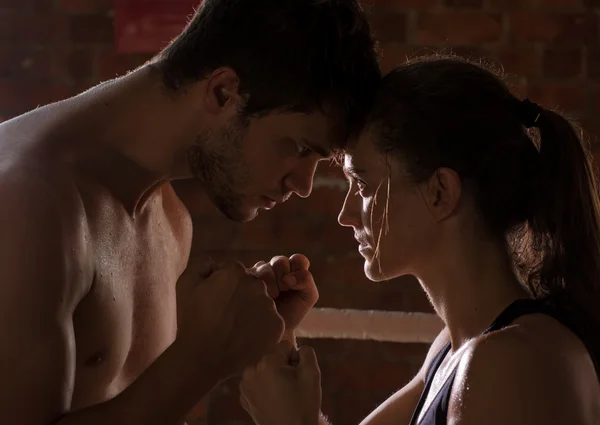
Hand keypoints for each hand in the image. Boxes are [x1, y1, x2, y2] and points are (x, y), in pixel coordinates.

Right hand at [176, 256, 284, 376]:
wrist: (203, 357)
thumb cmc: (192, 320)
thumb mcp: (186, 284)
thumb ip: (201, 264)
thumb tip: (215, 263)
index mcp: (235, 272)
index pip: (234, 271)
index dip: (223, 285)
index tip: (216, 301)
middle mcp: (257, 284)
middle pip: (251, 284)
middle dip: (241, 295)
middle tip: (226, 315)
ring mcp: (269, 305)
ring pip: (263, 302)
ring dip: (253, 311)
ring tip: (235, 328)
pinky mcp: (278, 325)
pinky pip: (271, 321)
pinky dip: (262, 328)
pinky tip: (246, 337)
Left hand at [239, 341, 321, 424]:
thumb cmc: (303, 404)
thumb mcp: (312, 373)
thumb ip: (306, 352)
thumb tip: (298, 349)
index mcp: (267, 363)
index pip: (285, 346)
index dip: (295, 359)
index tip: (298, 375)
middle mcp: (251, 370)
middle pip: (273, 357)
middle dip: (283, 367)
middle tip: (292, 387)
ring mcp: (244, 386)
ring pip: (264, 370)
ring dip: (273, 376)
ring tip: (283, 395)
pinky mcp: (243, 398)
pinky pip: (257, 383)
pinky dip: (264, 388)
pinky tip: (273, 401)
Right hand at [250, 254, 318, 333]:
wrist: (272, 330)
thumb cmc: (291, 313)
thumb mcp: (307, 297)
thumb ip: (306, 281)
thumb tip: (288, 277)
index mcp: (293, 269)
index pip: (298, 260)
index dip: (298, 271)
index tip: (294, 286)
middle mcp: (275, 267)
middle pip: (280, 261)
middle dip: (283, 278)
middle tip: (281, 293)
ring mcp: (259, 271)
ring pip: (264, 268)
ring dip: (270, 284)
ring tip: (270, 298)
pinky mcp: (244, 278)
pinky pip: (250, 275)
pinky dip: (257, 286)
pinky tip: (258, 295)